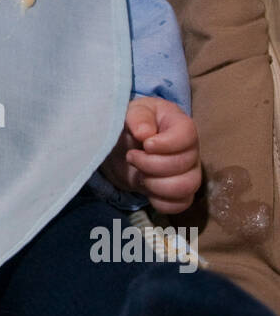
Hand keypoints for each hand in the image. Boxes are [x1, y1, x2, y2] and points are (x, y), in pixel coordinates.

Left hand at [101, 95, 201, 214]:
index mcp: (181, 125)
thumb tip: (145, 133)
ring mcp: (189, 173)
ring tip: (139, 174)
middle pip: (183, 164)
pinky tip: (146, 188)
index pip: (188, 135)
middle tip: (131, 156)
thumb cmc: (133, 124)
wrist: (124, 148)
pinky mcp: (182, 193)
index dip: (166, 143)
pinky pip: (180, 204)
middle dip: (150, 164)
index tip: (145, 144)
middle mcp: (191, 150)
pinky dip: (159, 201)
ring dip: (155, 184)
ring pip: (186, 187)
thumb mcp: (132, 111)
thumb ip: (138, 116)